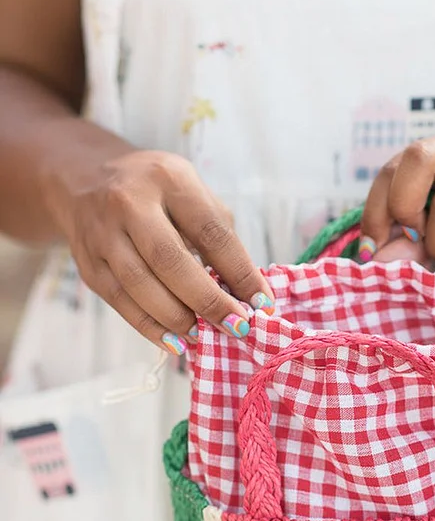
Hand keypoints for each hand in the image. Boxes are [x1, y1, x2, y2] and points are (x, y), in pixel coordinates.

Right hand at [47, 150, 272, 352]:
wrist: (85, 180)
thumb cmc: (156, 192)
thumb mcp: (191, 192)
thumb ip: (218, 236)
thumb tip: (244, 293)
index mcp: (169, 179)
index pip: (210, 231)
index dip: (240, 272)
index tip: (263, 303)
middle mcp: (130, 203)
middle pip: (170, 260)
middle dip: (208, 300)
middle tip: (236, 326)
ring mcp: (102, 234)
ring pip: (140, 284)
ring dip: (177, 317)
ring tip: (204, 335)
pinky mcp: (88, 263)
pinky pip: (120, 301)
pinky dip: (149, 326)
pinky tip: (174, 341)